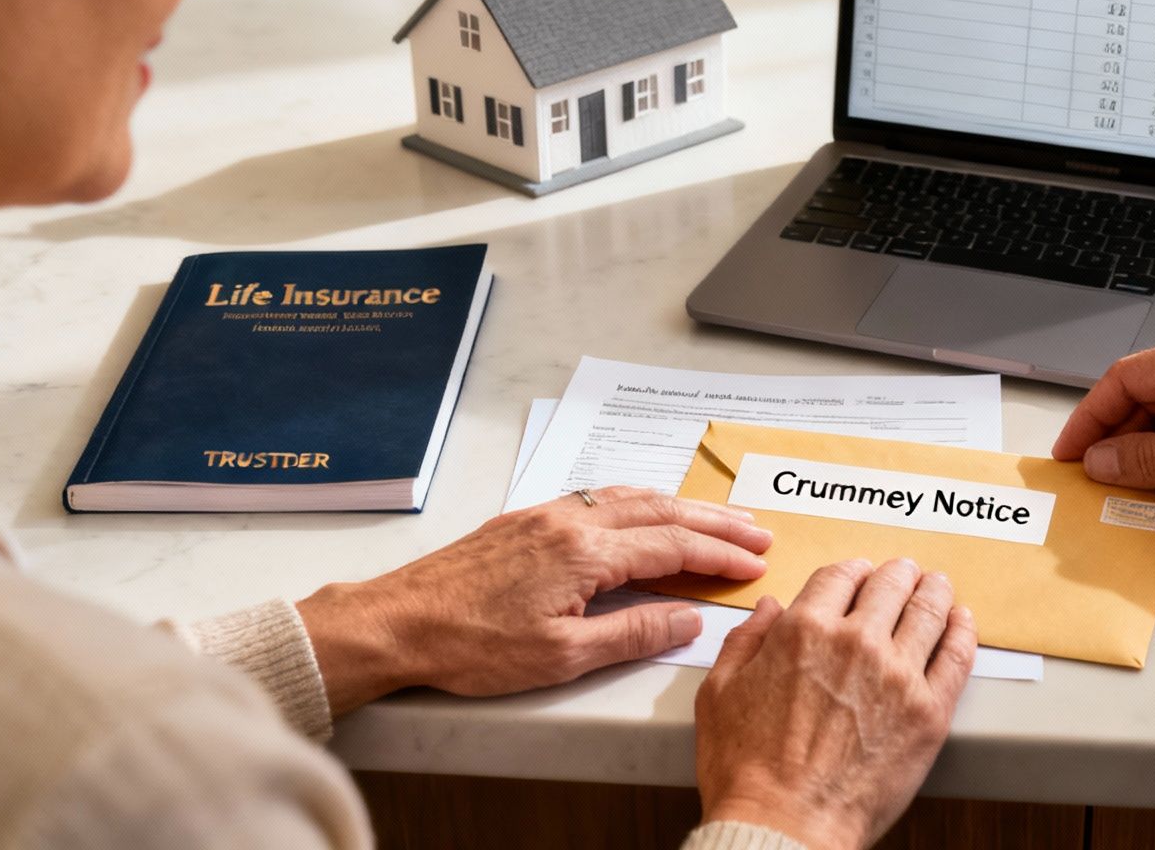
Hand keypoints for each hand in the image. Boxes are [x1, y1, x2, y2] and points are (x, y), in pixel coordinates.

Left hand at [297, 486, 772, 713]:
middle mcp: (571, 521)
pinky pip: (600, 497)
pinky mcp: (525, 520)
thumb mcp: (562, 656)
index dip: (720, 556)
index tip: (754, 563)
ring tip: (716, 518)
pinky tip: (645, 511)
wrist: (398, 622)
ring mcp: (546, 514)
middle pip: (662, 512)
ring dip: (681, 508)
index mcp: (586, 553)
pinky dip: (640, 502)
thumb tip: (688, 618)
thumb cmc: (470, 645)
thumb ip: (633, 632)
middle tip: (756, 532)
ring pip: (631, 498)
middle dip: (715, 523)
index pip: (674, 548)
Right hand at [695, 559, 976, 849]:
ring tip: (937, 587)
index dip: (852, 571)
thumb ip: (744, 641)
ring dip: (933, 590)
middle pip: (890, 584)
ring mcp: (898, 676)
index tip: (859, 574)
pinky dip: (962, 630)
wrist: (786, 827)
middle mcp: (855, 642)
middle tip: (904, 574)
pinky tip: (961, 622)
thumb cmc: (748, 772)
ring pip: (928, 610)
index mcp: (803, 630)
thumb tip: (768, 609)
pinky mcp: (929, 712)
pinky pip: (958, 655)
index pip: (840, 576)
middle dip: (897, 574)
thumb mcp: (719, 694)